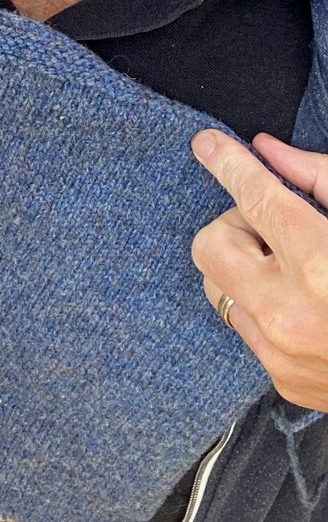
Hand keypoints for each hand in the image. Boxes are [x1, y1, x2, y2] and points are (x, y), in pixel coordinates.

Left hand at [191, 128, 327, 409]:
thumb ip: (319, 179)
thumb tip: (267, 151)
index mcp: (319, 262)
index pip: (254, 195)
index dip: (227, 161)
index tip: (206, 143)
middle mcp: (290, 312)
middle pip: (211, 243)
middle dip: (237, 224)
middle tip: (278, 226)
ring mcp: (282, 352)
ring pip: (217, 285)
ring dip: (246, 266)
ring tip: (295, 267)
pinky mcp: (282, 378)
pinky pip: (242, 324)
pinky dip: (263, 305)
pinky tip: (306, 304)